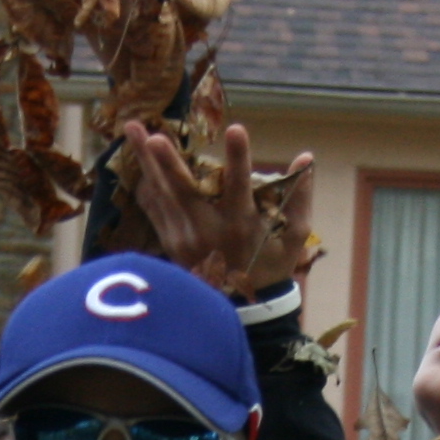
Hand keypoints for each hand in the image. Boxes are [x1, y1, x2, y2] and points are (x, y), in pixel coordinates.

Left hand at [114, 120, 315, 297]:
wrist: (242, 311)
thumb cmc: (271, 267)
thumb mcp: (294, 237)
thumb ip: (299, 197)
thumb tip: (307, 157)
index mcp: (241, 225)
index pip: (241, 185)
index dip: (239, 157)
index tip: (237, 128)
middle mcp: (208, 229)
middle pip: (184, 190)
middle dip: (167, 161)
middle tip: (154, 135)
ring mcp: (185, 237)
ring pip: (161, 193)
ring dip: (146, 161)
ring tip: (132, 130)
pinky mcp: (170, 243)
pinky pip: (154, 208)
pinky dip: (146, 183)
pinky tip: (136, 160)